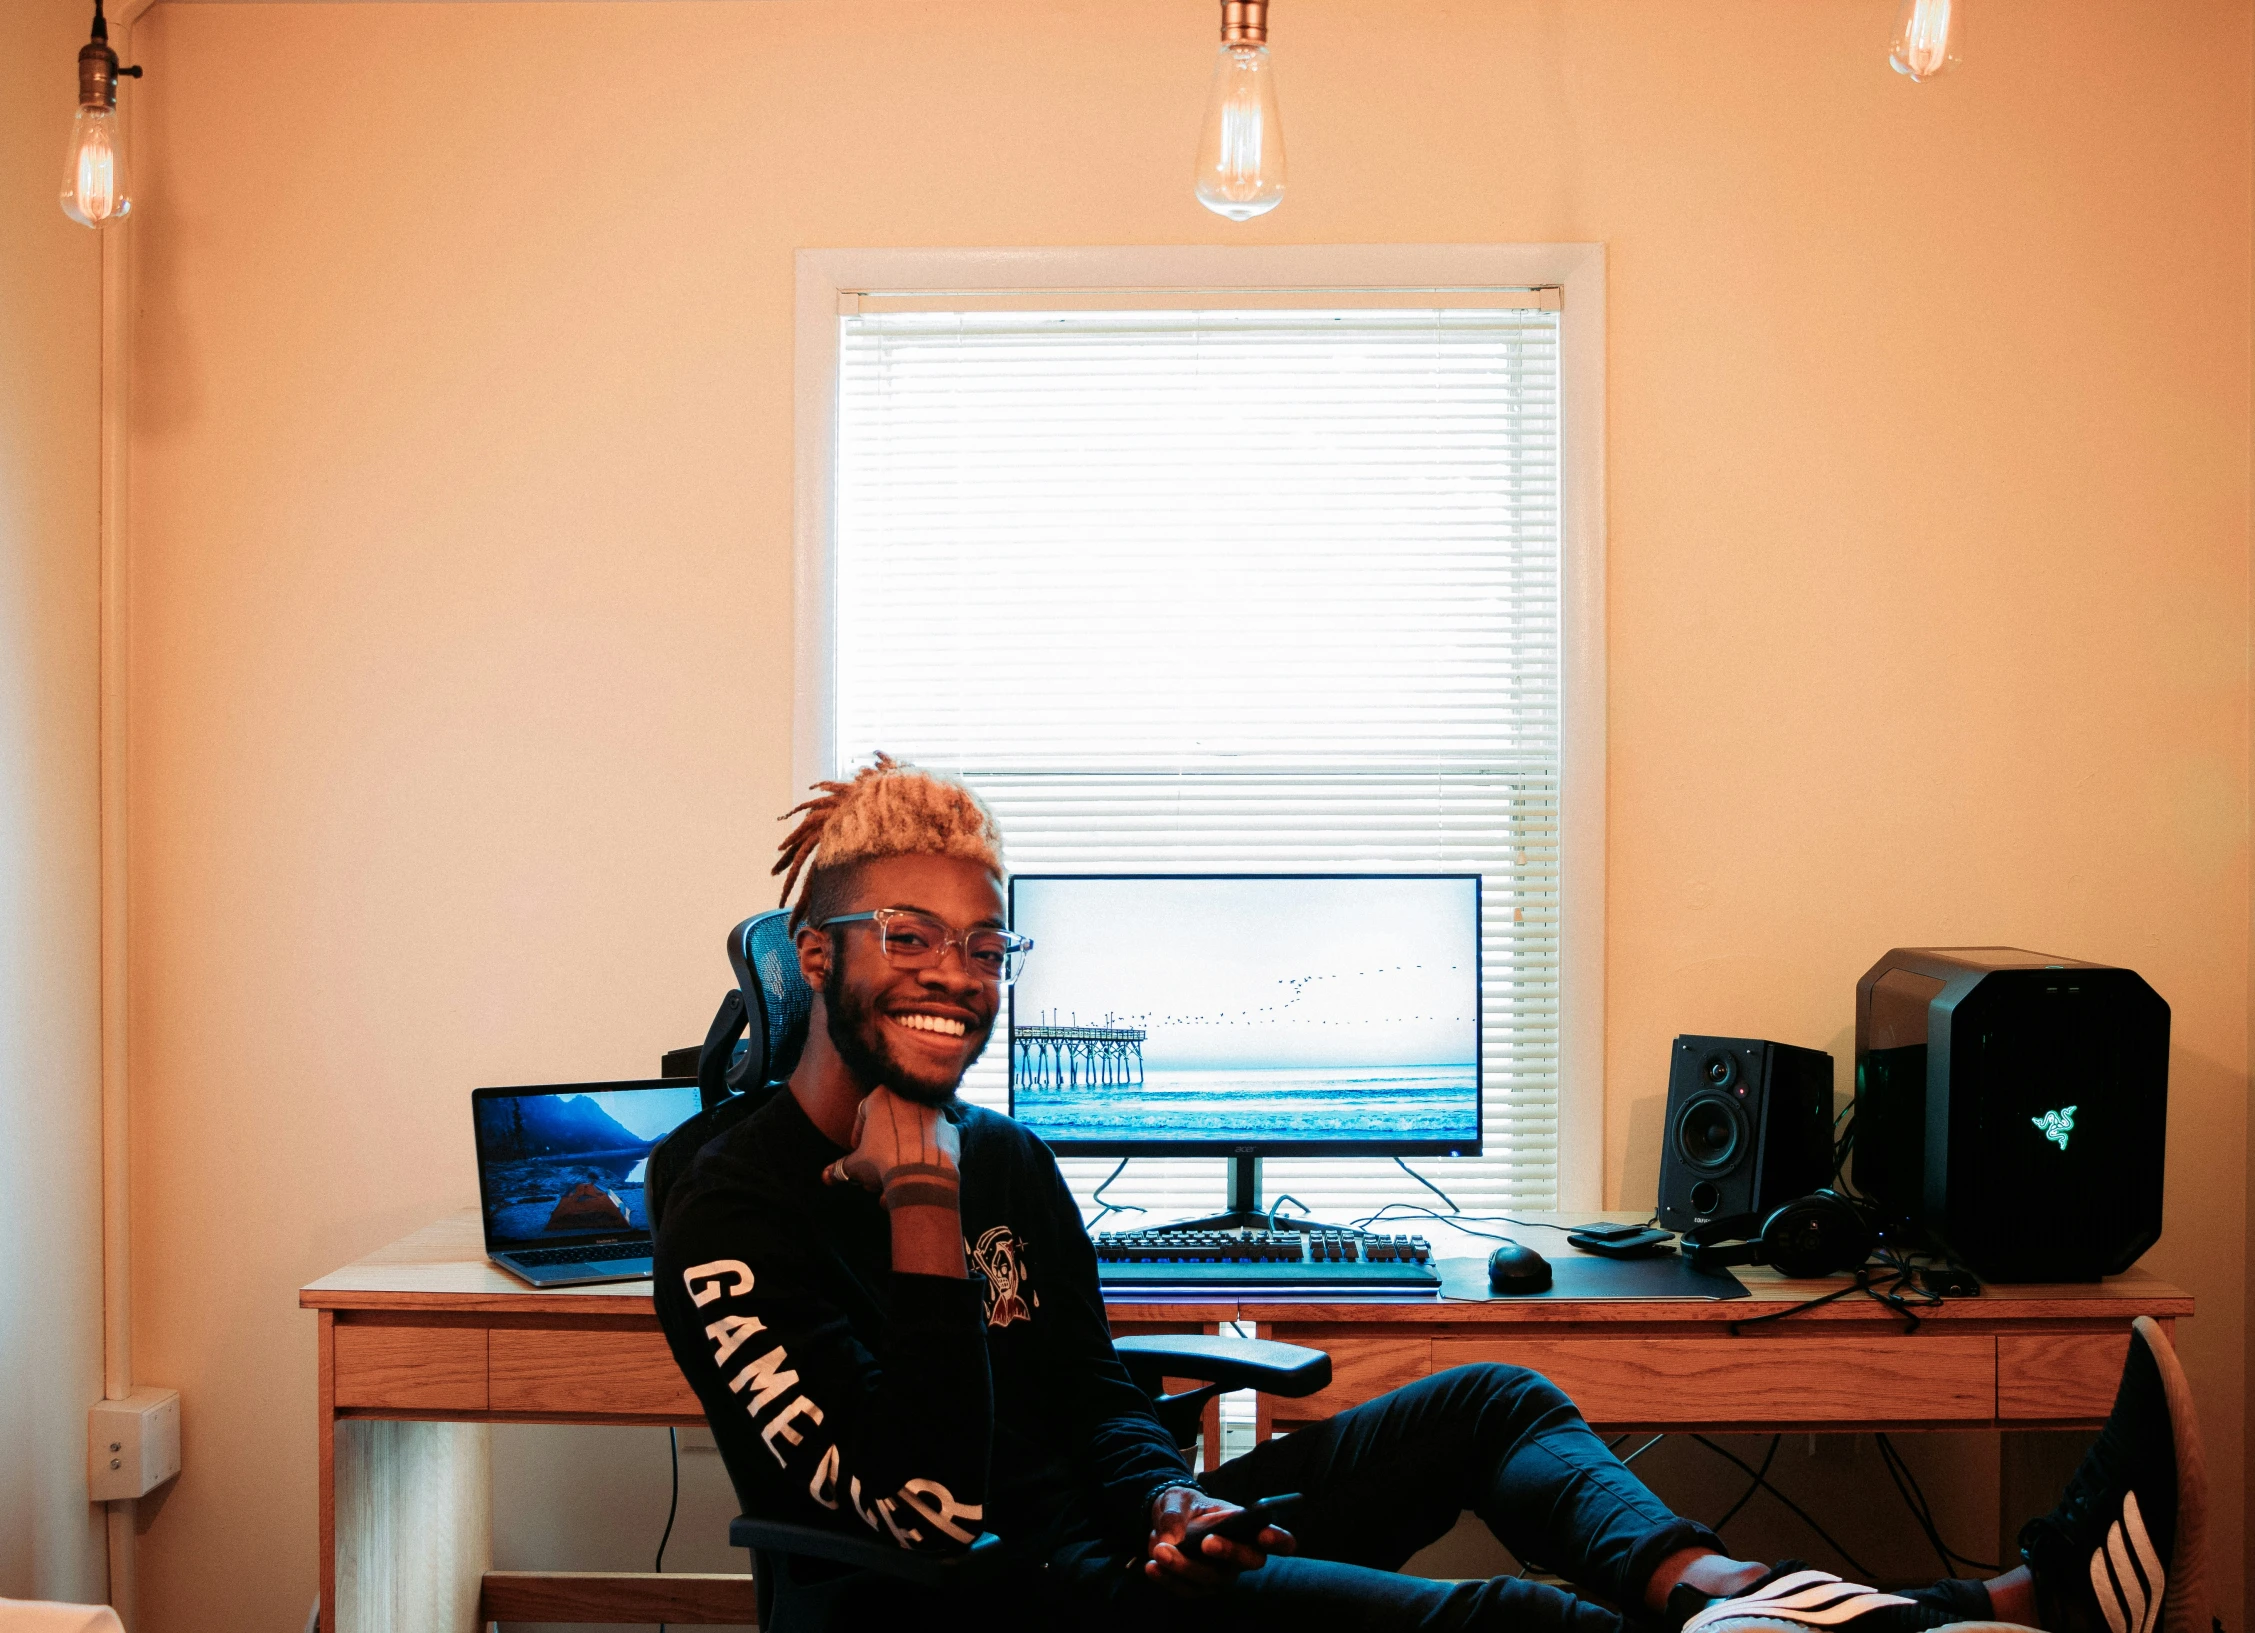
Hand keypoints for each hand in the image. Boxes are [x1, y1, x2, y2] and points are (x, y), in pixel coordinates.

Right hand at [822, 1084, 959, 1197]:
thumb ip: (841, 1167)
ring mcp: (935, 1112)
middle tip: (874, 1171)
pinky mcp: (951, 1130)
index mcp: (883, 1096)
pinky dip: (923, 1157)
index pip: (864, 1113)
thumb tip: (826, 1176)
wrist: (922, 1175)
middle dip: (880, 1150)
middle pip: (890, 1125)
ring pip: (911, 1134)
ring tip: (894, 1178)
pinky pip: (932, 1143)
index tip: (858, 1153)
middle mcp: (911, 1098)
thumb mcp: (856, 1166)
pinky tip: (915, 1175)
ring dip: (901, 1154)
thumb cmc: (883, 1162)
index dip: (858, 1136)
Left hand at [1144, 1486, 1292, 1595]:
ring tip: (1160, 1550)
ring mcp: (1221, 1575)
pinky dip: (1168, 1579)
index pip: (1279, 1540)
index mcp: (1248, 1528)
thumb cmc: (1184, 1506)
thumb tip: (1172, 1538)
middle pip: (1249, 1562)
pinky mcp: (1199, 1588)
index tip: (1264, 1534)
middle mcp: (1241, 1557)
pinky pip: (1186, 1590)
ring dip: (1185, 1567)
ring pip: (1212, 1579)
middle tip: (1207, 1542)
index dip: (1278, 1540)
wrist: (1165, 1520)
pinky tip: (1151, 1566)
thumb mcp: (1177, 1499)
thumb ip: (1175, 1513)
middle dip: (1230, 1552)